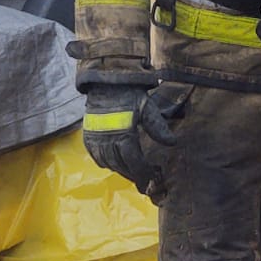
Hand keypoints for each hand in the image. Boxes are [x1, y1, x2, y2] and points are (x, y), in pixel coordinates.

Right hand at [81, 82, 182, 201]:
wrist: (107, 82)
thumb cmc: (130, 94)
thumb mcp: (148, 108)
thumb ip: (158, 127)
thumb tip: (172, 143)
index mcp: (123, 133)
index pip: (133, 161)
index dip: (142, 172)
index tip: (151, 178)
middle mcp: (107, 138)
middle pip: (121, 166)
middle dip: (133, 174)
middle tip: (144, 178)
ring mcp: (95, 138)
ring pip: (108, 164)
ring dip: (120, 170)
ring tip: (132, 171)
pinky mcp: (88, 136)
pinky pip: (96, 157)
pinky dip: (106, 162)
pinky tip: (115, 162)